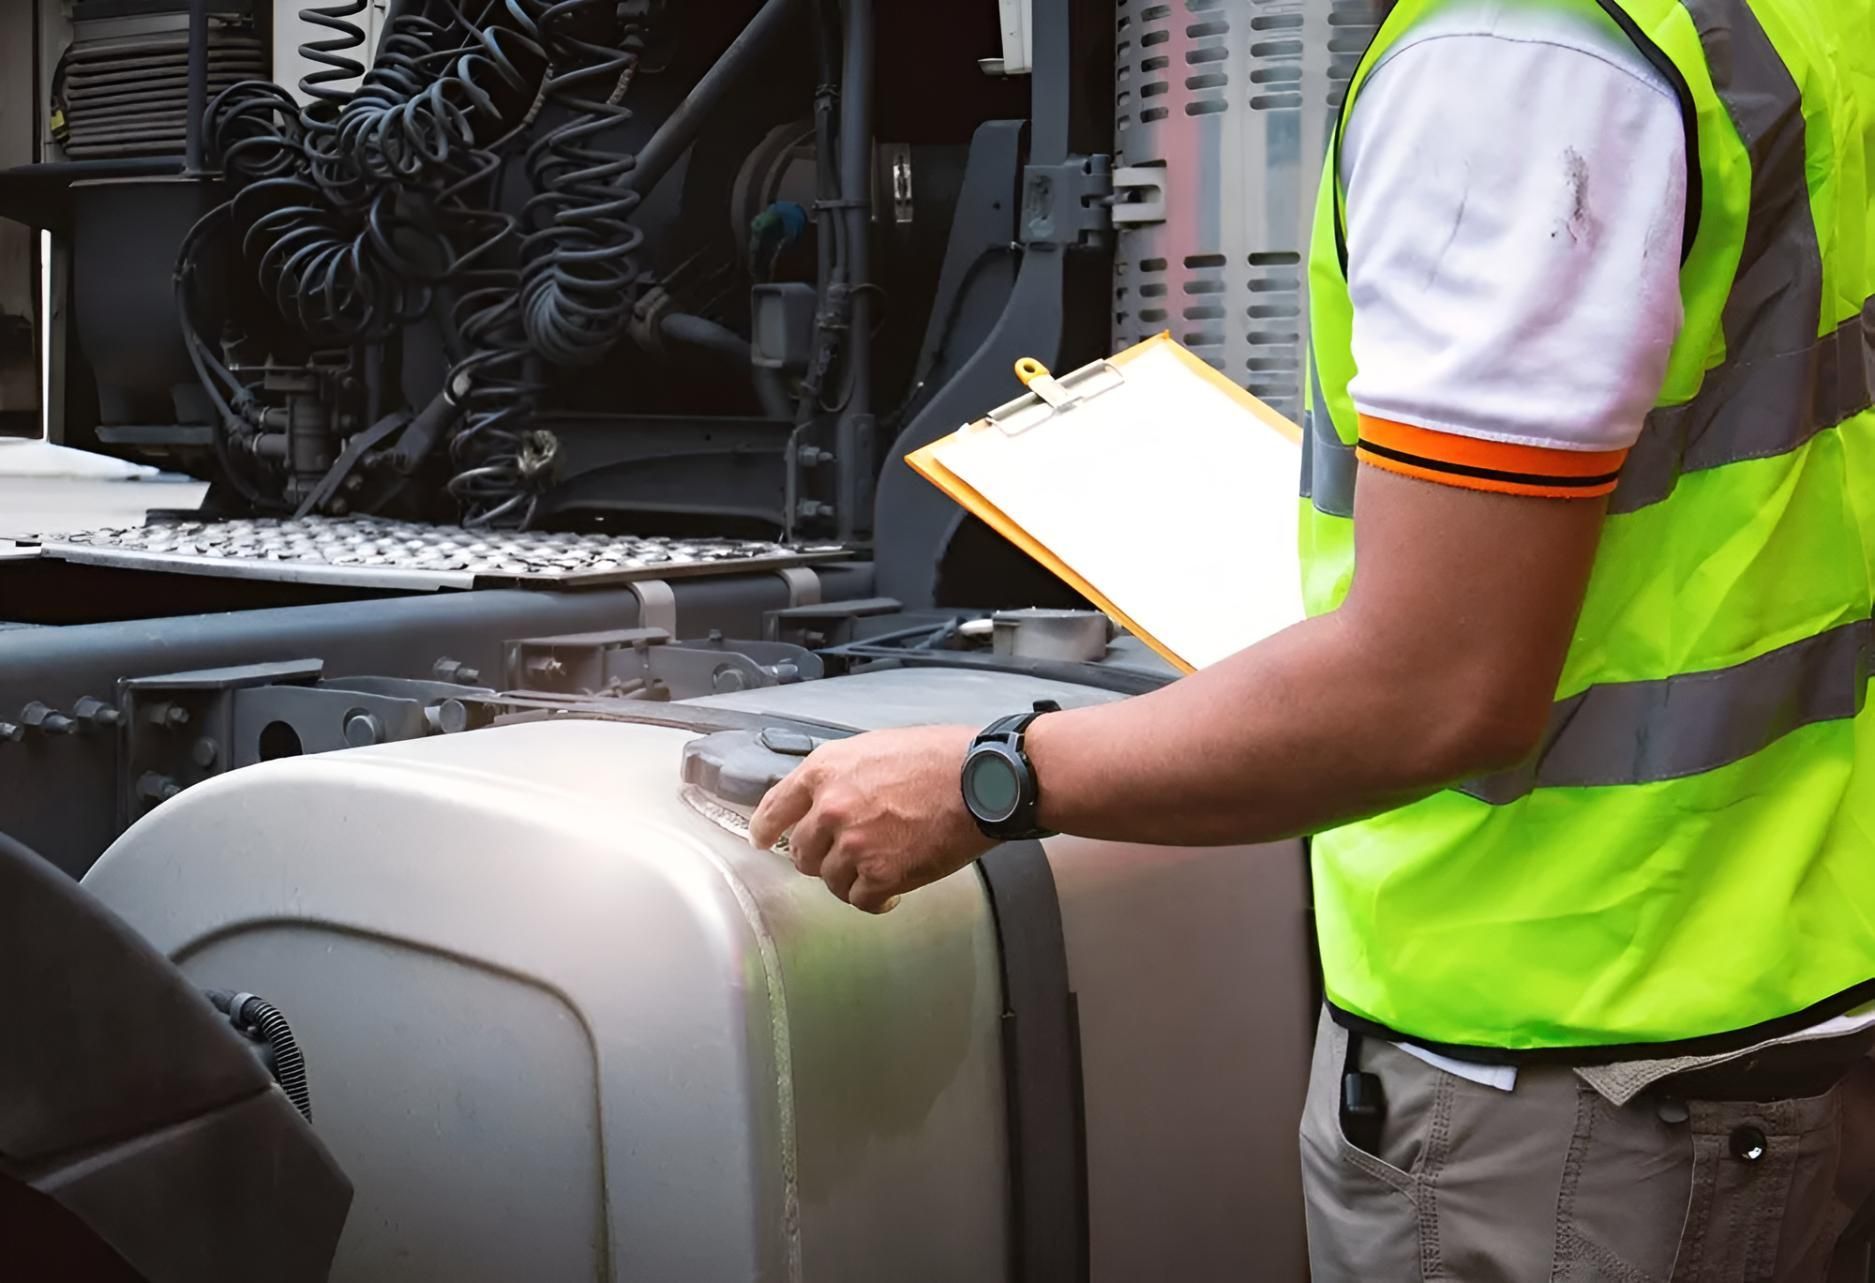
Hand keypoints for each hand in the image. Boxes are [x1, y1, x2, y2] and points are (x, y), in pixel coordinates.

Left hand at [748, 725, 991, 912]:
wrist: (982, 780)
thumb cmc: (940, 758)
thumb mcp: (875, 747)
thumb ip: (841, 775)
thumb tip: (824, 799)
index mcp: (825, 771)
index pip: (774, 806)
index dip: (764, 827)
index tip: (762, 839)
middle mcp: (830, 808)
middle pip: (800, 852)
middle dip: (819, 857)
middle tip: (844, 857)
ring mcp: (854, 844)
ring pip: (830, 880)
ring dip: (850, 879)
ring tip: (877, 870)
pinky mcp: (882, 874)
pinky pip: (860, 900)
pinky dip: (874, 901)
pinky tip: (890, 893)